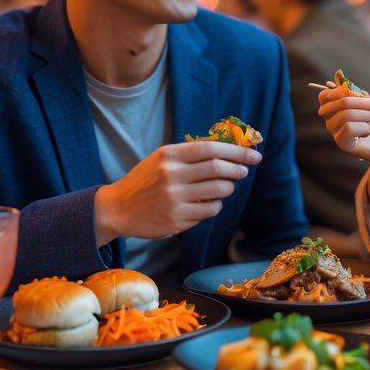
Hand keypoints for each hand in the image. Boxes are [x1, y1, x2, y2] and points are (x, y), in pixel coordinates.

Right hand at [94, 140, 261, 241]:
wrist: (118, 208)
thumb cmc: (145, 181)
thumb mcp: (161, 159)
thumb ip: (189, 154)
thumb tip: (227, 149)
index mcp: (168, 155)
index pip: (210, 148)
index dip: (236, 151)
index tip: (252, 155)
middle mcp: (171, 175)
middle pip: (218, 169)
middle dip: (238, 169)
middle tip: (244, 171)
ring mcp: (174, 199)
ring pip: (218, 191)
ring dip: (228, 188)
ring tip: (225, 187)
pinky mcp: (177, 220)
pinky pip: (209, 211)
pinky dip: (215, 205)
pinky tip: (208, 203)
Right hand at [317, 82, 369, 165]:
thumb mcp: (368, 101)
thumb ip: (356, 91)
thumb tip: (339, 73)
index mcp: (332, 109)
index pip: (324, 95)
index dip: (342, 91)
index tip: (362, 94)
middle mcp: (329, 121)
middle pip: (340, 103)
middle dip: (363, 102)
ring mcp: (335, 133)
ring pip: (346, 115)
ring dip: (368, 114)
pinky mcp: (343, 145)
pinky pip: (349, 128)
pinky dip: (364, 127)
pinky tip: (369, 131)